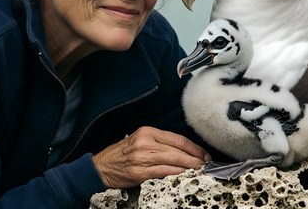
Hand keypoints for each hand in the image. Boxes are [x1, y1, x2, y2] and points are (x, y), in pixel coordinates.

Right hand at [92, 126, 210, 188]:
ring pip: (172, 161)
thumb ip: (160, 143)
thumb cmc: (123, 154)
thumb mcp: (141, 140)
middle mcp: (146, 142)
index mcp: (148, 131)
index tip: (204, 154)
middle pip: (177, 149)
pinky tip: (184, 175)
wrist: (101, 167)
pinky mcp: (139, 172)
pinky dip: (176, 174)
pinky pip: (163, 172)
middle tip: (206, 163)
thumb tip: (184, 151)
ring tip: (200, 170)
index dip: (193, 147)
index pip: (177, 138)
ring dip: (189, 166)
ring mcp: (142, 157)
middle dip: (195, 157)